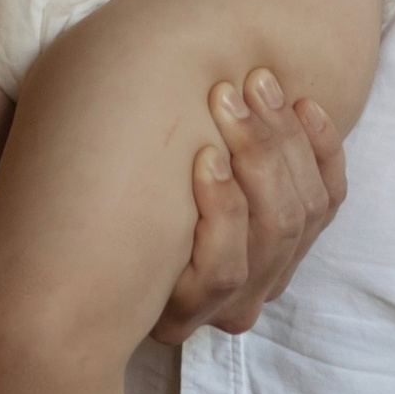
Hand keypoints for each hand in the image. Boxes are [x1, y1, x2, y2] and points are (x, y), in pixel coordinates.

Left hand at [153, 66, 348, 341]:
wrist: (68, 278)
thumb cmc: (141, 195)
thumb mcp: (201, 168)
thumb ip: (242, 142)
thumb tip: (263, 78)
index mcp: (282, 249)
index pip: (326, 201)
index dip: (323, 148)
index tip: (301, 97)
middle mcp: (264, 282)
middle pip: (300, 211)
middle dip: (282, 138)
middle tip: (253, 82)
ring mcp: (229, 305)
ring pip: (275, 232)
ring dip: (259, 156)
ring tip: (227, 102)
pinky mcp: (188, 315)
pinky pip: (224, 266)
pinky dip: (223, 207)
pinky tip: (205, 160)